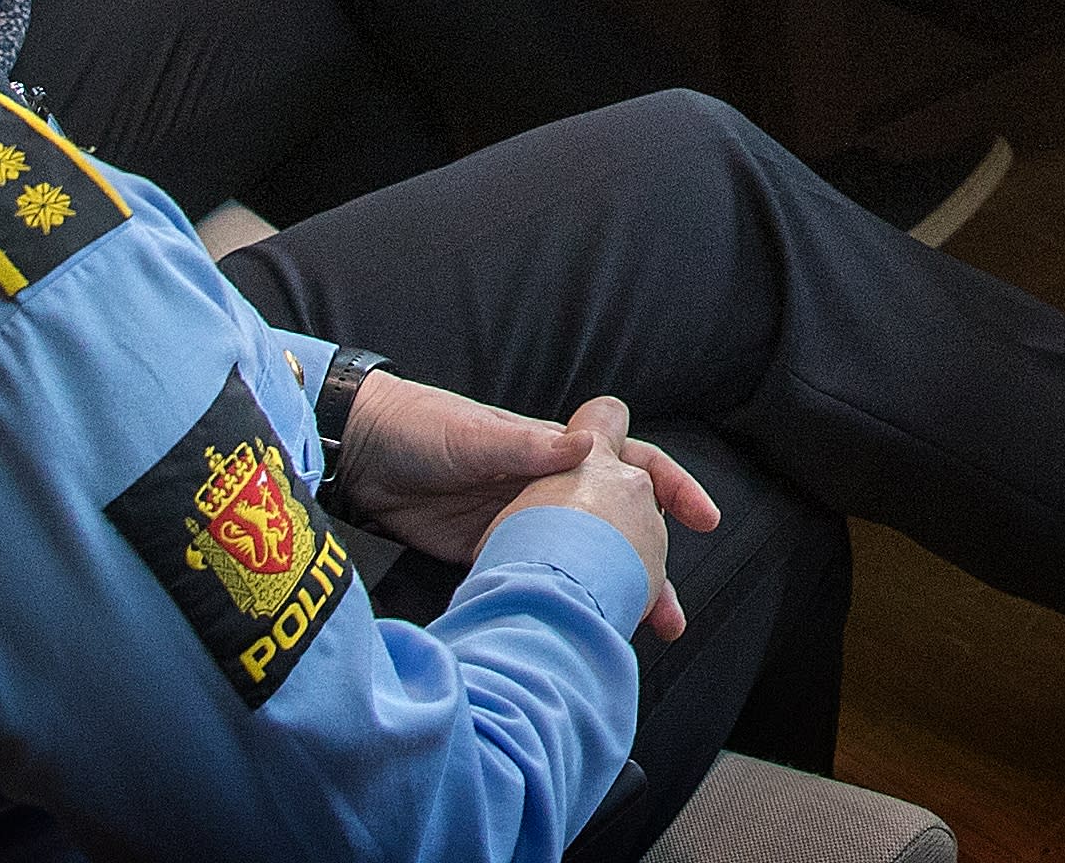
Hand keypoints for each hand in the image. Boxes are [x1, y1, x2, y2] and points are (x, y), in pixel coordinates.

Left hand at [328, 381, 719, 643]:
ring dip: (607, 596)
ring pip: (581, 562)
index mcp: (555, 453)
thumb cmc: (422, 428)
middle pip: (615, 526)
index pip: (630, 463)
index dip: (669, 486)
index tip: (702, 517)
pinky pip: (536, 581)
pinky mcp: (485, 556)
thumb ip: (527, 446)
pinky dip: (558, 606)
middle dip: (649, 566)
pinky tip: (571, 631)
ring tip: (630, 638)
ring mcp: (520, 524)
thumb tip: (585, 445)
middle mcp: (547, 489)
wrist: (362, 455)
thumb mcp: (475, 434)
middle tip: (671, 610)